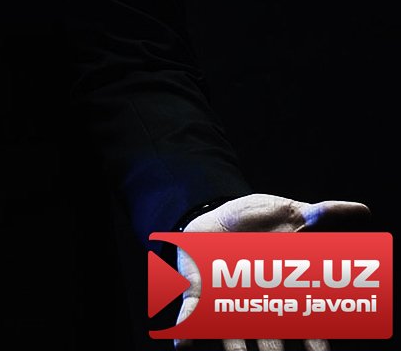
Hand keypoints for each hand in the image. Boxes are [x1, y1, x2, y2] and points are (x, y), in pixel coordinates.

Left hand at [173, 193, 371, 350]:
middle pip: (271, 337)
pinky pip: (193, 316)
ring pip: (233, 334)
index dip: (315, 341)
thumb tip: (364, 210)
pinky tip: (183, 344)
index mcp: (284, 289)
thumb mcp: (293, 213)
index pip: (306, 322)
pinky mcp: (200, 293)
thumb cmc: (263, 222)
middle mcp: (258, 302)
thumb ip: (326, 214)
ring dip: (234, 347)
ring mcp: (228, 300)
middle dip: (274, 350)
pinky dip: (187, 331)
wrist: (218, 216)